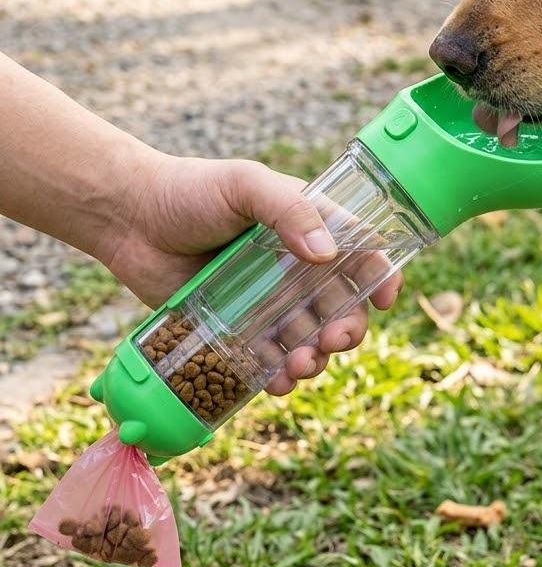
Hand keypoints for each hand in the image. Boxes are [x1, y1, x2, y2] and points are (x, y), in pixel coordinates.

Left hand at [102, 154, 402, 393]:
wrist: (128, 218)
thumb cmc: (190, 190)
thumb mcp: (246, 185)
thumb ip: (289, 210)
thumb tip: (327, 255)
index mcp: (310, 227)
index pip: (362, 253)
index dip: (382, 276)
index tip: (386, 298)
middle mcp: (297, 267)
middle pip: (343, 306)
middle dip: (347, 329)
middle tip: (332, 340)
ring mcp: (269, 301)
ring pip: (310, 339)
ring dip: (316, 359)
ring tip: (299, 365)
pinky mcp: (237, 329)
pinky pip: (268, 360)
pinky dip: (278, 375)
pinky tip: (275, 381)